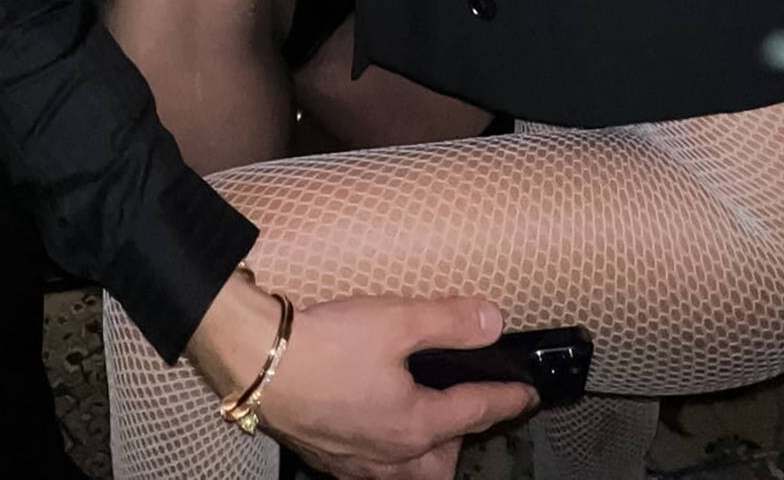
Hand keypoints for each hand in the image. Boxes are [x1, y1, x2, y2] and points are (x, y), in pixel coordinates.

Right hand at [190, 278, 534, 479]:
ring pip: (405, 474)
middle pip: (441, 464)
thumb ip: (447, 321)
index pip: (475, 412)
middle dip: (461, 440)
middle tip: (465, 406)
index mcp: (415, 425)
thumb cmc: (326, 344)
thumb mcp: (395, 320)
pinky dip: (385, 456)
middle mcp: (389, 455)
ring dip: (424, 456)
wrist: (255, 363)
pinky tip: (373, 429)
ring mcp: (354, 462)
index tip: (527, 394)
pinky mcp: (324, 456)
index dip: (506, 399)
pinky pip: (369, 470)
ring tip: (423, 425)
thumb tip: (493, 322)